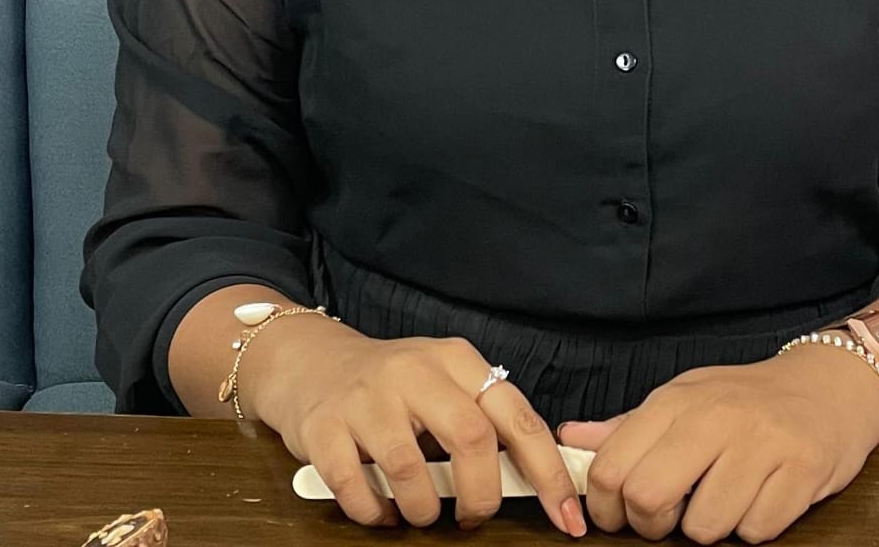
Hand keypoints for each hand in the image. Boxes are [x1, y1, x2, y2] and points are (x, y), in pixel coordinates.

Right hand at [238, 317, 585, 535]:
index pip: (516, 417)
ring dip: (422, 511)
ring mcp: (367, 397)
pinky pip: (355, 488)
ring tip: (418, 512)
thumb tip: (536, 480)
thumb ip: (483, 422)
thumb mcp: (443, 386)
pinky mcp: (324, 426)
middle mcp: (414, 370)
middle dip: (481, 495)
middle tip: (471, 518)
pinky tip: (379, 509)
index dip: (547, 472)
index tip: (566, 516)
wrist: (311, 364)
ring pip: (411, 469)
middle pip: (472, 438)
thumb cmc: (392, 388)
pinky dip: (373, 513)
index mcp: (456, 360)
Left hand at [556, 346, 878, 542]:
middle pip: (648, 498)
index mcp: (679, 400)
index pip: (613, 466)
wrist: (830, 386)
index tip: (619, 515)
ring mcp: (761, 444)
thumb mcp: (686, 399)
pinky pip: (756, 532)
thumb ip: (630, 427)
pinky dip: (754, 527)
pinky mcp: (801, 472)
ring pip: (705, 528)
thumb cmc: (748, 400)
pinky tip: (761, 496)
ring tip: (725, 498)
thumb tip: (573, 440)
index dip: (606, 507)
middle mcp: (717, 417)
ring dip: (711, 528)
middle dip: (653, 525)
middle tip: (671, 517)